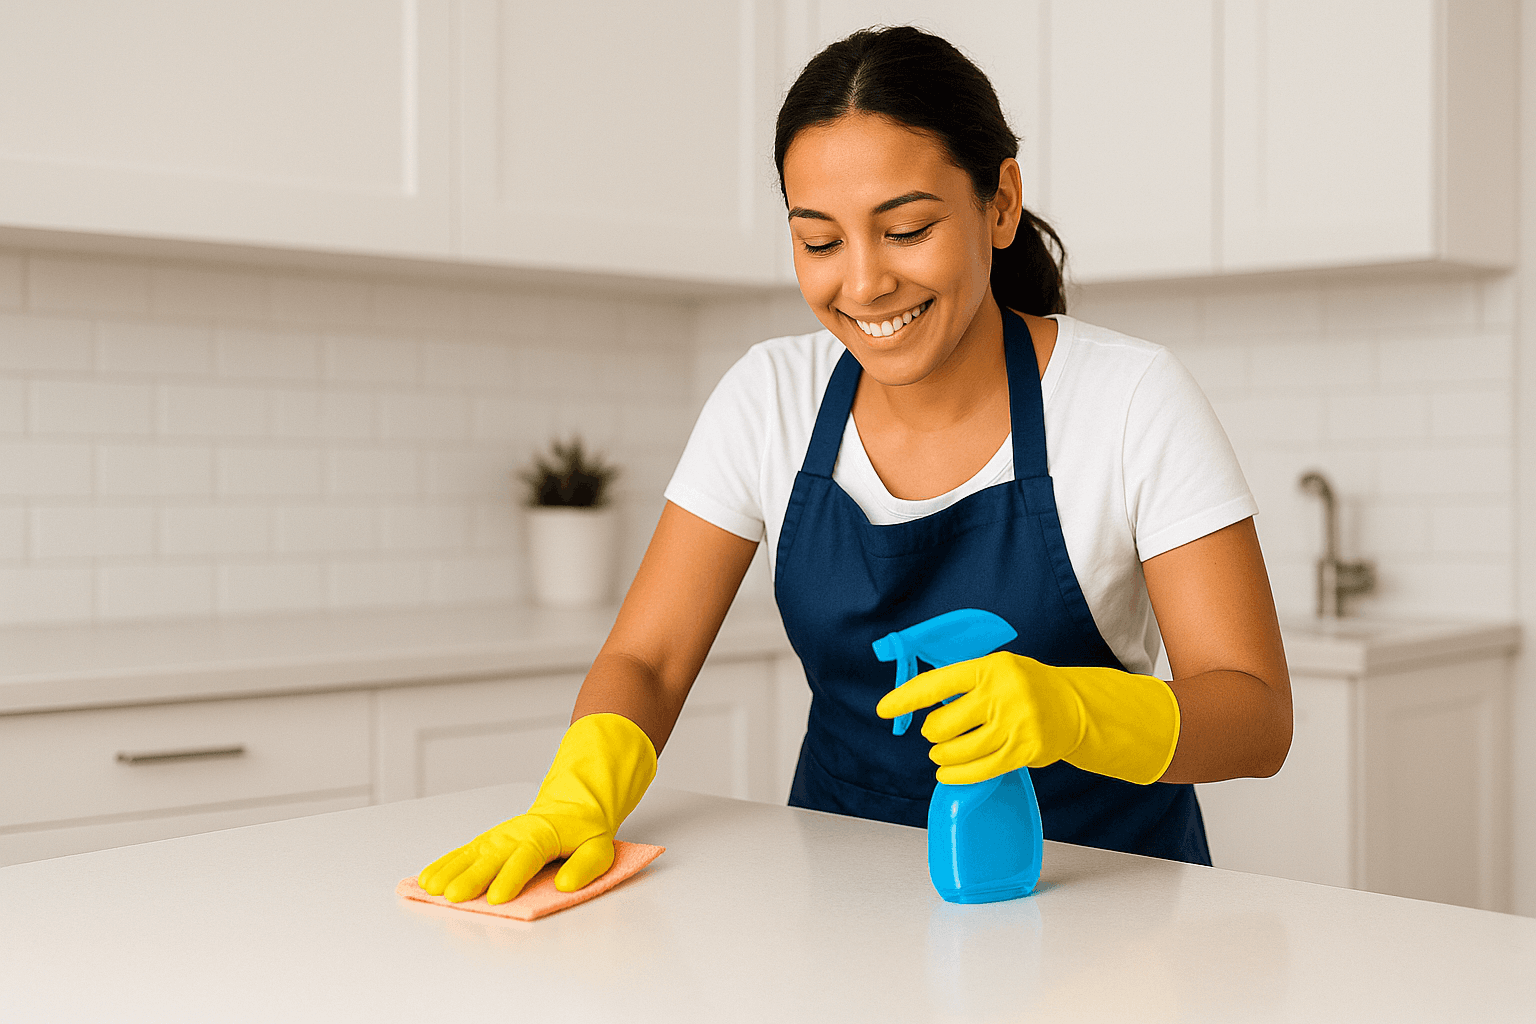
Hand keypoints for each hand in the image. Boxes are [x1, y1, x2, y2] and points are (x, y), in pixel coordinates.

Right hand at [417, 713, 656, 903]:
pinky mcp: (488, 843)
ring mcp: (498, 837)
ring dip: (450, 871)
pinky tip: (428, 878)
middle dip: (471, 877)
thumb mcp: (599, 847)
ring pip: (472, 854)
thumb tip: (565, 885)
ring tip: (431, 889)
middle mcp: (515, 835)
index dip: (511, 878)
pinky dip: (445, 864)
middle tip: (454, 897)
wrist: (571, 805)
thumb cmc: (584, 830)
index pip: (526, 858)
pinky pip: (464, 853)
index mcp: (543, 835)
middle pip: (491, 857)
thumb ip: (585, 866)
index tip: (498, 898)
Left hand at [875, 652, 1179, 785]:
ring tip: (941, 753)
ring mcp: (1014, 723)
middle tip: (937, 733)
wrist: (1075, 707)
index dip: (905, 698)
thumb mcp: (997, 669)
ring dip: (942, 755)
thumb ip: (962, 681)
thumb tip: (917, 697)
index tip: (883, 709)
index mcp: (989, 667)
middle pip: (943, 723)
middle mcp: (1001, 693)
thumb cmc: (1025, 686)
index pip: (936, 683)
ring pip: (958, 750)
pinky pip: (979, 770)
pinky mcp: (1024, 751)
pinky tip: (947, 773)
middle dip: (932, 732)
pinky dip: (956, 775)